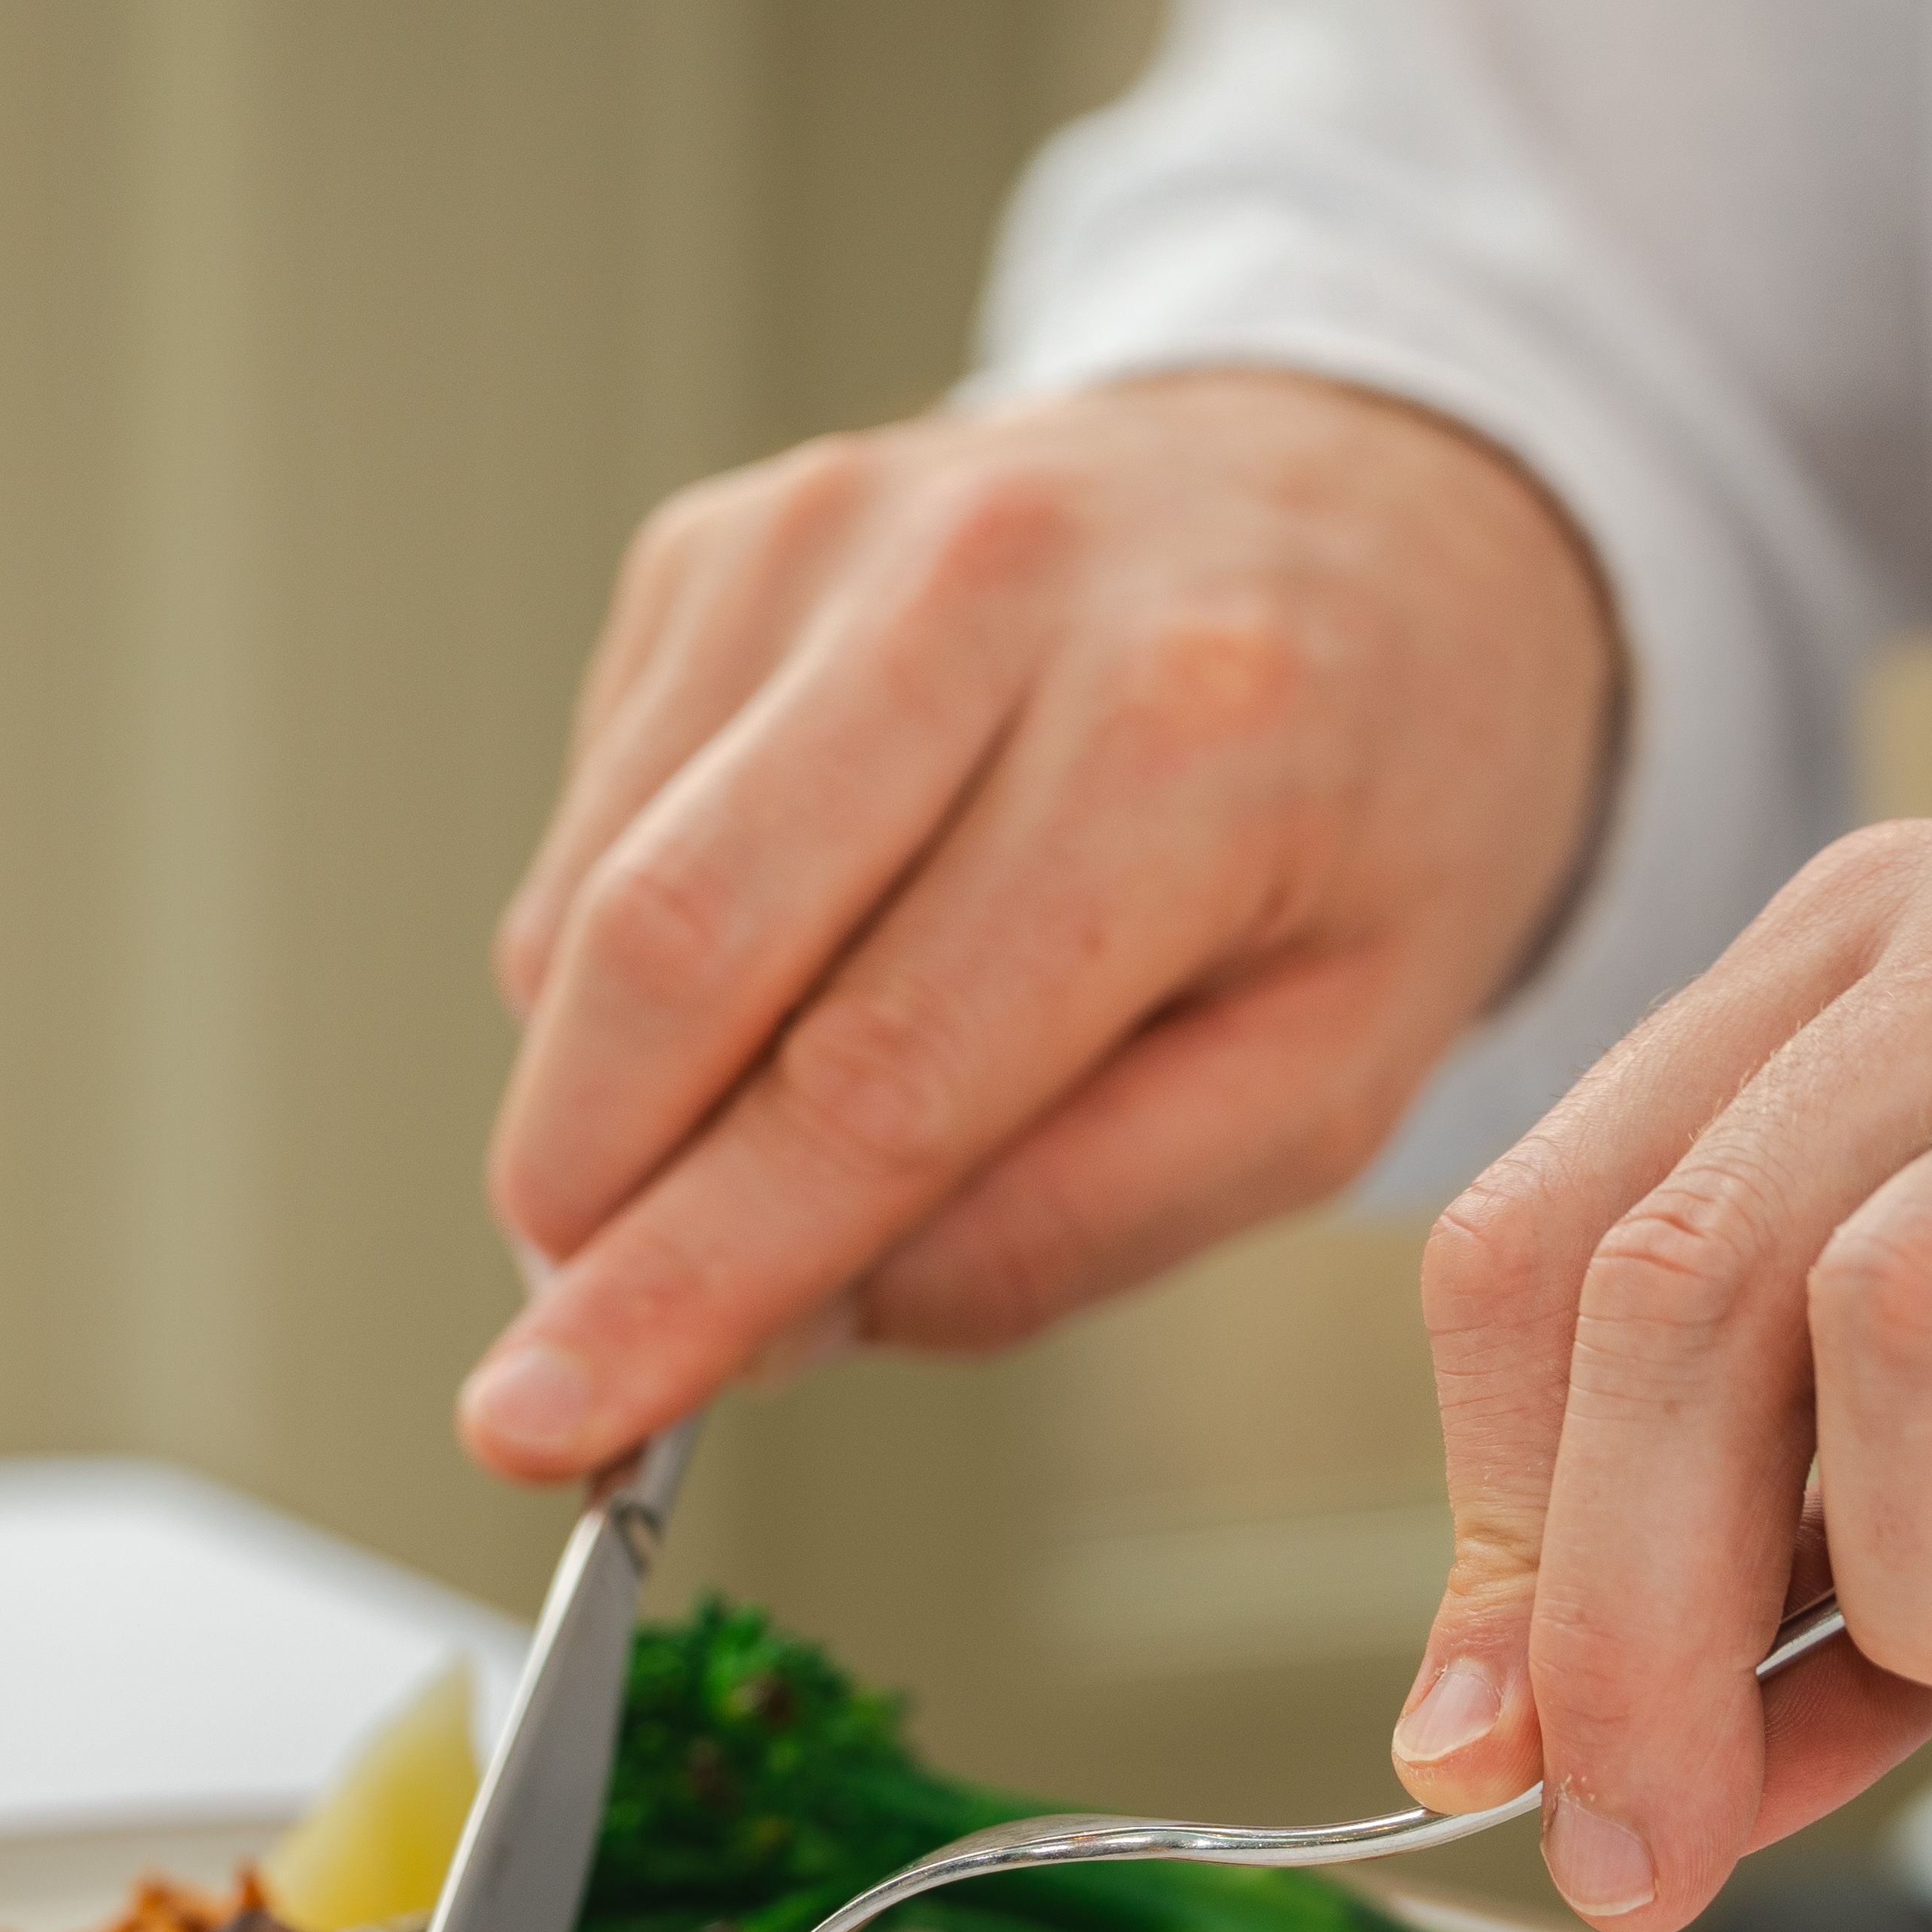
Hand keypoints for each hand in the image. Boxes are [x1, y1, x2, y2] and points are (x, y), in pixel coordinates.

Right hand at [454, 370, 1617, 1479]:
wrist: (1381, 508)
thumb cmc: (1372, 811)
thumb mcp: (1329, 1077)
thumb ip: (1068, 1227)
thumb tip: (784, 1324)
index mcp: (1188, 736)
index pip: (870, 1075)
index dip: (692, 1276)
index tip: (550, 1423)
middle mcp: (989, 585)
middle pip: (674, 950)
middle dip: (581, 1194)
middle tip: (563, 1350)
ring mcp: (829, 532)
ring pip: (596, 896)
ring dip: (601, 1095)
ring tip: (730, 1157)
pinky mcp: (723, 538)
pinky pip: (596, 818)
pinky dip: (621, 968)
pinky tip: (767, 979)